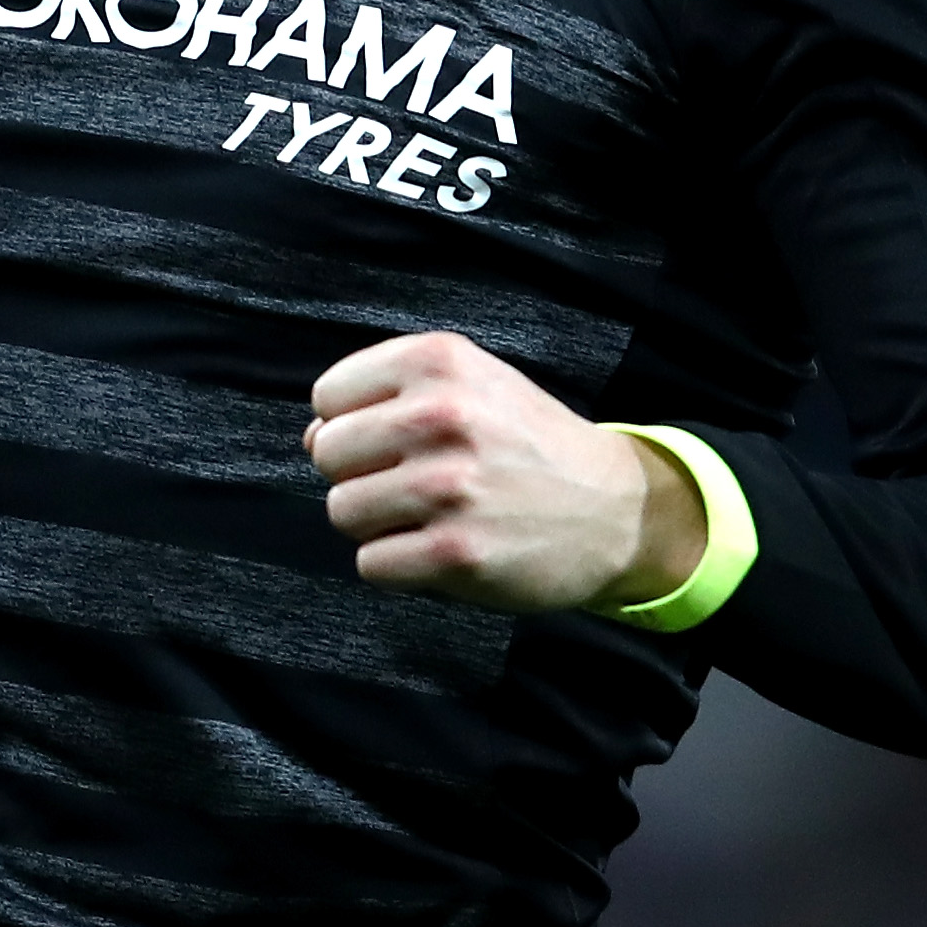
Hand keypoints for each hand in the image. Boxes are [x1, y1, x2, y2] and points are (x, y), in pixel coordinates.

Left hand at [306, 331, 702, 613]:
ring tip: (430, 515)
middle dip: (360, 473)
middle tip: (415, 480)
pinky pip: (371, 564)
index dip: (353, 423)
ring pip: (342, 511)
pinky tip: (441, 548)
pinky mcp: (456, 553)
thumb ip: (387, 397)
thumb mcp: (471, 385)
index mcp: (440, 362)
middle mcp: (441, 416)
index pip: (328, 397)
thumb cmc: (530, 444)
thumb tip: (310, 438)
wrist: (616, 510)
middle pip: (327, 454)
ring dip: (377, 523)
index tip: (396, 438)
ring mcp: (448, 488)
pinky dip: (398, 565)